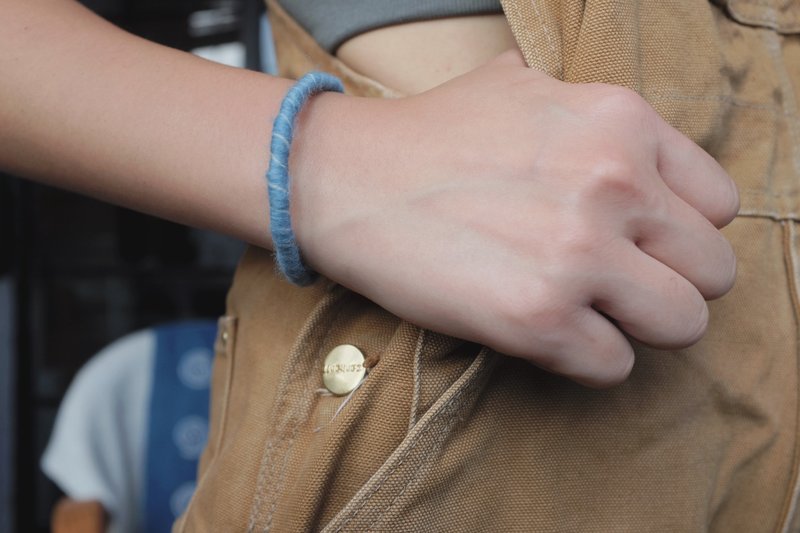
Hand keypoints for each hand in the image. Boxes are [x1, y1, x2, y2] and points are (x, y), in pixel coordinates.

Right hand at [291, 50, 738, 387]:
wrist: (344, 178)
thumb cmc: (426, 137)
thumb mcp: (521, 87)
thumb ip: (588, 113)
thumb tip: (624, 149)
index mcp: (620, 123)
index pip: (718, 205)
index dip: (681, 231)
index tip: (641, 244)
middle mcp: (613, 184)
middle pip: (713, 271)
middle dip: (668, 284)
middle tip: (616, 286)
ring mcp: (578, 255)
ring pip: (683, 325)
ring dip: (638, 328)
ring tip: (588, 314)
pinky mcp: (536, 319)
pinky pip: (614, 365)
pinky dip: (586, 359)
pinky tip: (545, 333)